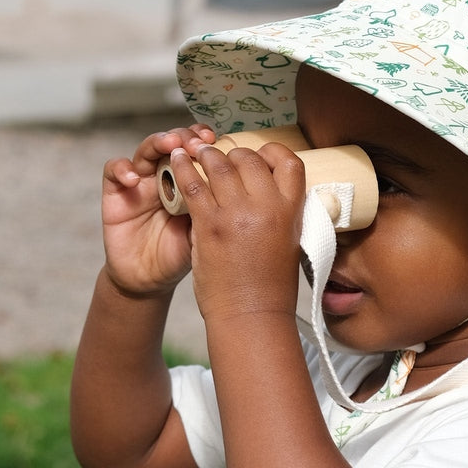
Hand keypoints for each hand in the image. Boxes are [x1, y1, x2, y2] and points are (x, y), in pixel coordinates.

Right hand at [100, 124, 216, 296]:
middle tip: (198, 142)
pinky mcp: (116, 192)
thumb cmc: (181, 253)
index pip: (199, 151)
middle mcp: (166, 175)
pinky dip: (122, 169)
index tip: (221, 143)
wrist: (150, 279)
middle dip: (187, 137)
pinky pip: (114, 170)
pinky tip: (134, 179)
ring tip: (170, 145)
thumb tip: (237, 184)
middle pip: (175, 142)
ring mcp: (141, 181)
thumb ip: (215, 206)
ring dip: (159, 142)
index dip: (208, 143)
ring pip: (147, 149)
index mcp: (191, 181)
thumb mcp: (204, 230)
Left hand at [168, 142, 305, 324]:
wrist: (251, 314)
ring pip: (219, 164)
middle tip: (222, 156)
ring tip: (196, 153)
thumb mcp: (289, 242)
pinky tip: (176, 162)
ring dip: (206, 155)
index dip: (272, 152)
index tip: (260, 156)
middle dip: (234, 153)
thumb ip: (281, 214)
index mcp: (292, 211)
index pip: (289, 162)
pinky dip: (182, 169)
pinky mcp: (209, 224)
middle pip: (250, 158)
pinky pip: (192, 184)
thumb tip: (269, 193)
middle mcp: (266, 206)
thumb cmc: (271, 286)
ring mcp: (237, 213)